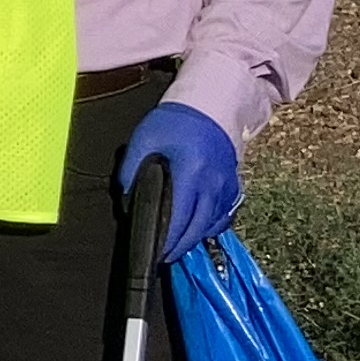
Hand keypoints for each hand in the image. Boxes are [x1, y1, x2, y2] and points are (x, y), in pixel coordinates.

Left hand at [116, 98, 240, 260]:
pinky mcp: (233, 184)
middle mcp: (213, 182)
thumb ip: (130, 171)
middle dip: (180, 246)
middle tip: (163, 257)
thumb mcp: (143, 139)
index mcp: (190, 171)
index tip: (155, 254)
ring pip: (212, 224)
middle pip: (198, 227)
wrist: (209, 103)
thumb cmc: (173, 121)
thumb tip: (125, 202)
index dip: (167, 240)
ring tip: (176, 246)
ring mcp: (227, 184)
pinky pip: (224, 215)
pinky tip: (197, 230)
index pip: (179, 217)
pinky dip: (210, 226)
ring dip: (195, 238)